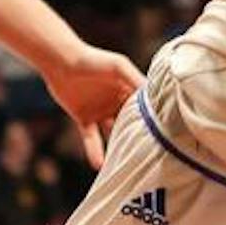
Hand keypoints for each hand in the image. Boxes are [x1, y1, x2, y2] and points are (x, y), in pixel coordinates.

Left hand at [42, 44, 144, 167]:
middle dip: (138, 137)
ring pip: (113, 133)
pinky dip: (94, 151)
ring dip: (118, 147)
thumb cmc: (93, 60)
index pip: (144, 108)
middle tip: (150, 155)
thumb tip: (153, 95)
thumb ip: (135, 79)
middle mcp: (117, 102)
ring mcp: (100, 111)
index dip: (152, 120)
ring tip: (128, 164)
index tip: (164, 135)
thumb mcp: (118, 67)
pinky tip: (99, 164)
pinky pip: (91, 139)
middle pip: (130, 122)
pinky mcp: (84, 119)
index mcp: (128, 89)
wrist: (61, 62)